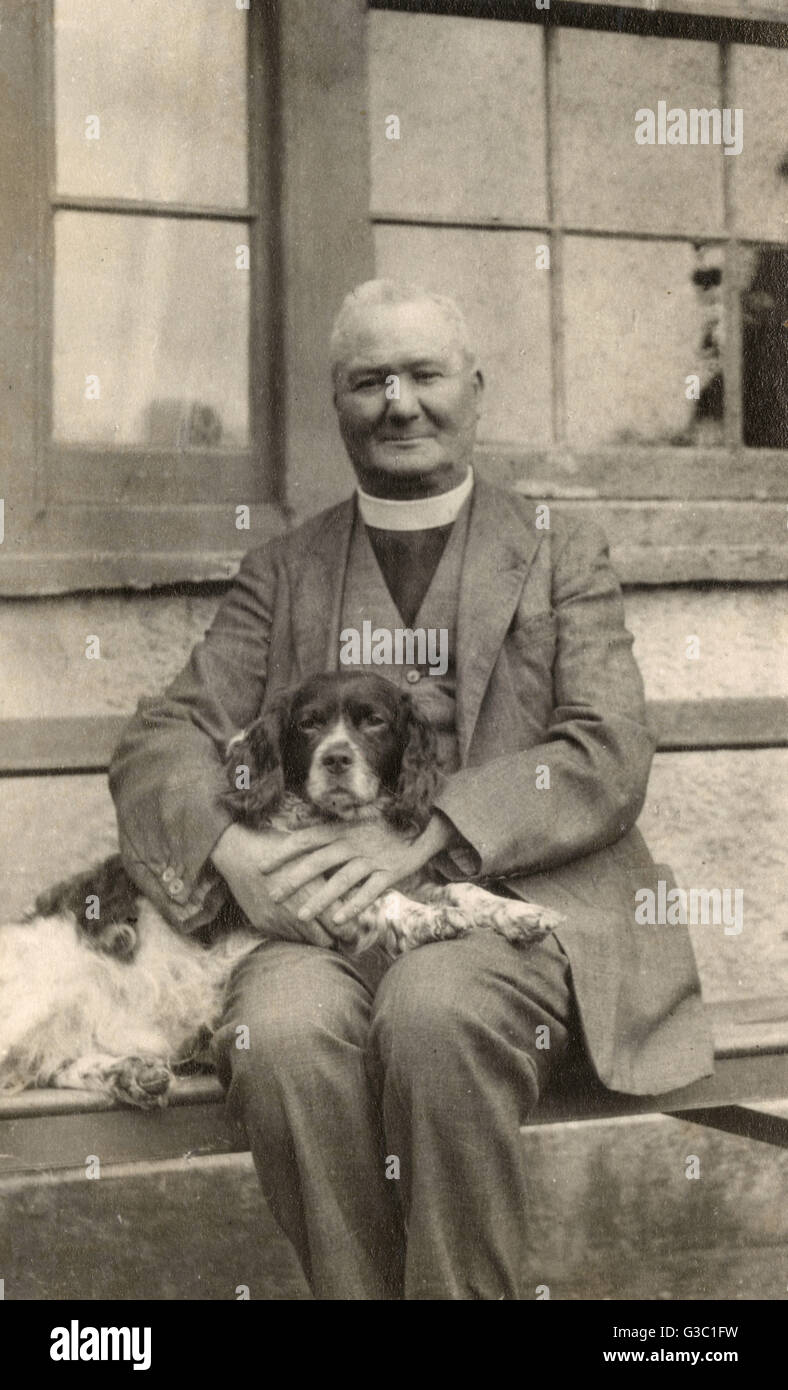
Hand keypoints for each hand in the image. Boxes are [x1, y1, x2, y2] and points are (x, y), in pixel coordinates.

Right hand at [211, 822, 349, 947]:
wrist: (239, 853)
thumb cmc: (280, 848)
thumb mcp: (312, 855)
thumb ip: (334, 875)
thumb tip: (357, 889)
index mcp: (313, 894)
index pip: (342, 928)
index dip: (351, 931)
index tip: (354, 928)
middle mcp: (297, 912)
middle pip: (327, 941)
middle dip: (335, 938)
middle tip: (338, 930)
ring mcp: (279, 921)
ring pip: (307, 942)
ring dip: (315, 936)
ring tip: (320, 926)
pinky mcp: (265, 924)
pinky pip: (287, 938)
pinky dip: (296, 933)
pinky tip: (298, 920)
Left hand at [265, 814, 457, 933]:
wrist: (422, 827)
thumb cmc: (380, 830)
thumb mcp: (353, 825)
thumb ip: (328, 834)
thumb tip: (295, 838)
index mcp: (342, 829)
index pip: (307, 840)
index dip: (283, 853)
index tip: (262, 868)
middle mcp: (355, 842)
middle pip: (319, 861)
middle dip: (294, 880)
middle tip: (274, 896)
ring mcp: (373, 857)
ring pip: (342, 880)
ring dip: (320, 898)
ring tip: (301, 915)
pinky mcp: (391, 871)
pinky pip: (369, 891)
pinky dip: (354, 905)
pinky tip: (338, 919)